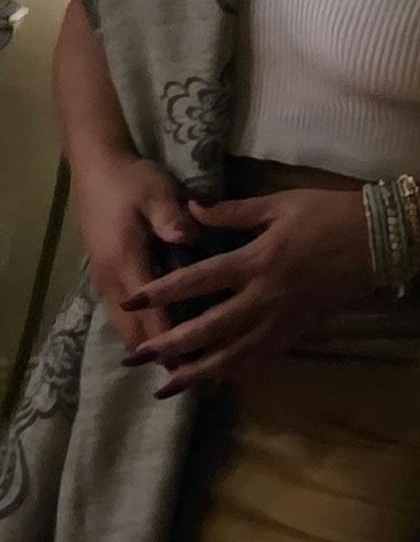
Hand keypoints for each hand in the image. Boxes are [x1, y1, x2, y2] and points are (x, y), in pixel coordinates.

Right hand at [71, 156, 194, 347]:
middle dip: (163, 354)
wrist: (98, 170)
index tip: (198, 364)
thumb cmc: (132, 181)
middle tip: (199, 371)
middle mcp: (112, 282)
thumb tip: (189, 239)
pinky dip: (144, 330)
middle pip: (136, 333)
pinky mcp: (108, 277)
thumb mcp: (157, 194)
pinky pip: (125, 315)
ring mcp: (106, 282)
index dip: (172, 343)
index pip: (151, 316)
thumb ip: (172, 220)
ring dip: (152, 344)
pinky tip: (169, 333)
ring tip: (187, 361)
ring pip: (127, 328)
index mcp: (126, 265)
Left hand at [123, 191, 378, 395]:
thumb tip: (191, 209)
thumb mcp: (280, 204)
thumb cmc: (329, 213)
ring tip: (168, 387)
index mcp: (257, 260)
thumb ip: (233, 212)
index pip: (199, 280)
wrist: (380, 240)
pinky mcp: (298, 330)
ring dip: (198, 372)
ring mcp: (283, 319)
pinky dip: (237, 373)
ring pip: (234, 354)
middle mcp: (265, 296)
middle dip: (170, 345)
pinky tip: (216, 384)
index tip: (131, 302)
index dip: (162, 292)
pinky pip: (262, 358)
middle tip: (136, 358)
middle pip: (209, 328)